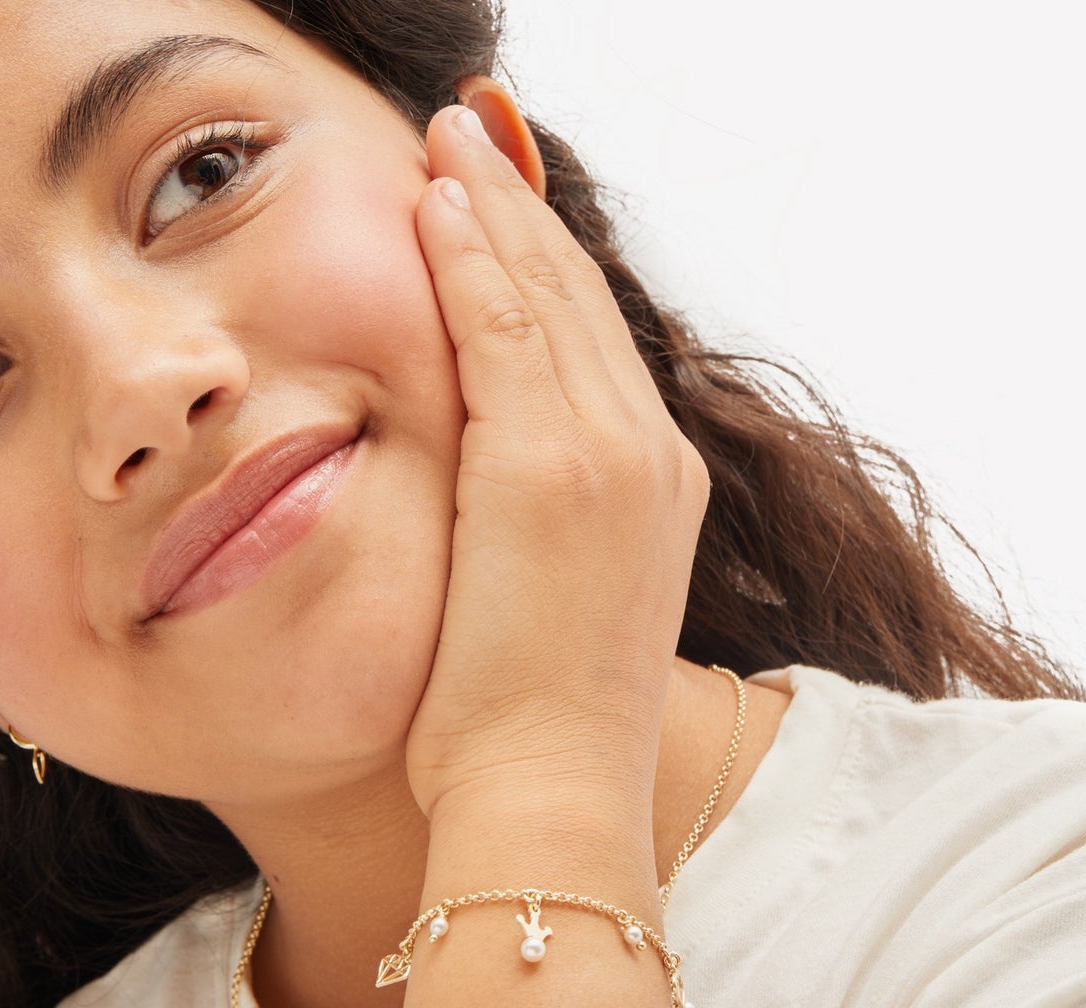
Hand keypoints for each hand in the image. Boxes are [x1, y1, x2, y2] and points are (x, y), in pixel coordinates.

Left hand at [404, 103, 709, 821]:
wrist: (553, 794)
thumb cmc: (534, 726)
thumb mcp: (556, 604)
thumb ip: (540, 522)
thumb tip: (498, 488)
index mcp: (654, 488)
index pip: (590, 347)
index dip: (540, 266)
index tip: (495, 206)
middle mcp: (651, 456)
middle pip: (577, 302)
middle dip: (518, 211)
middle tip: (469, 134)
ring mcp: (613, 455)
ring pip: (545, 297)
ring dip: (490, 209)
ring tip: (444, 140)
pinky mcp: (553, 466)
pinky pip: (504, 329)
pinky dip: (469, 256)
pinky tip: (431, 199)